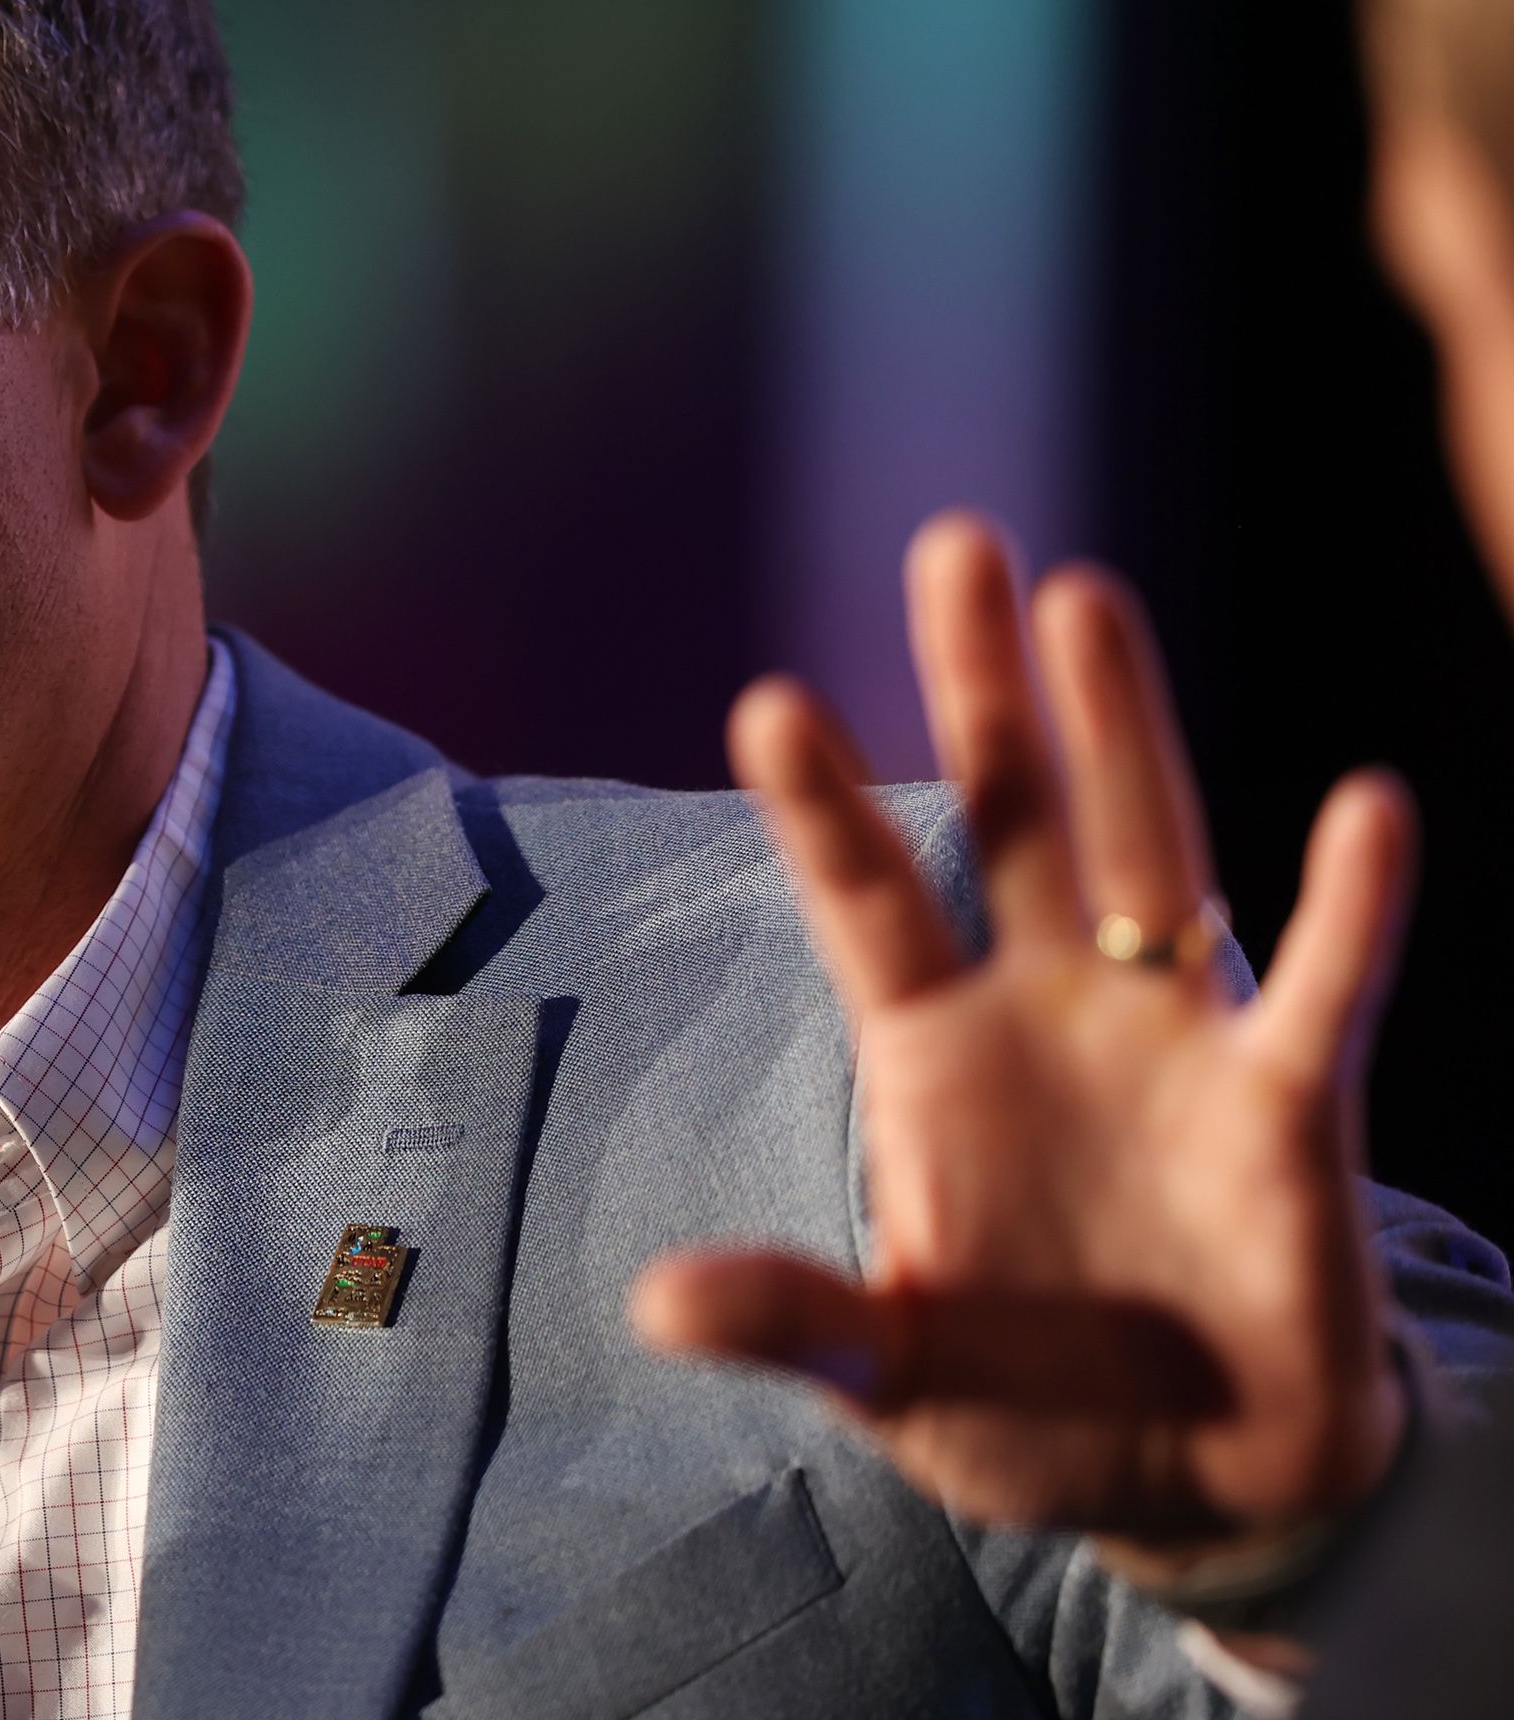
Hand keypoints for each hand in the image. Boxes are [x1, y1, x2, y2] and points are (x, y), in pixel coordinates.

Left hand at [630, 513, 1415, 1561]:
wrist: (1197, 1482)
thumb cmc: (1031, 1406)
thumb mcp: (894, 1376)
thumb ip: (800, 1319)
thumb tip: (656, 1302)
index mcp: (932, 1055)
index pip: (866, 904)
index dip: (822, 810)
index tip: (766, 698)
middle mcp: (1048, 1008)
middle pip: (1008, 819)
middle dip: (980, 691)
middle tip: (955, 543)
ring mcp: (1172, 1036)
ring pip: (1151, 850)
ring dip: (1126, 728)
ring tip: (1090, 594)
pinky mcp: (1289, 1103)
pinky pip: (1328, 990)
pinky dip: (1353, 907)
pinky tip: (1369, 809)